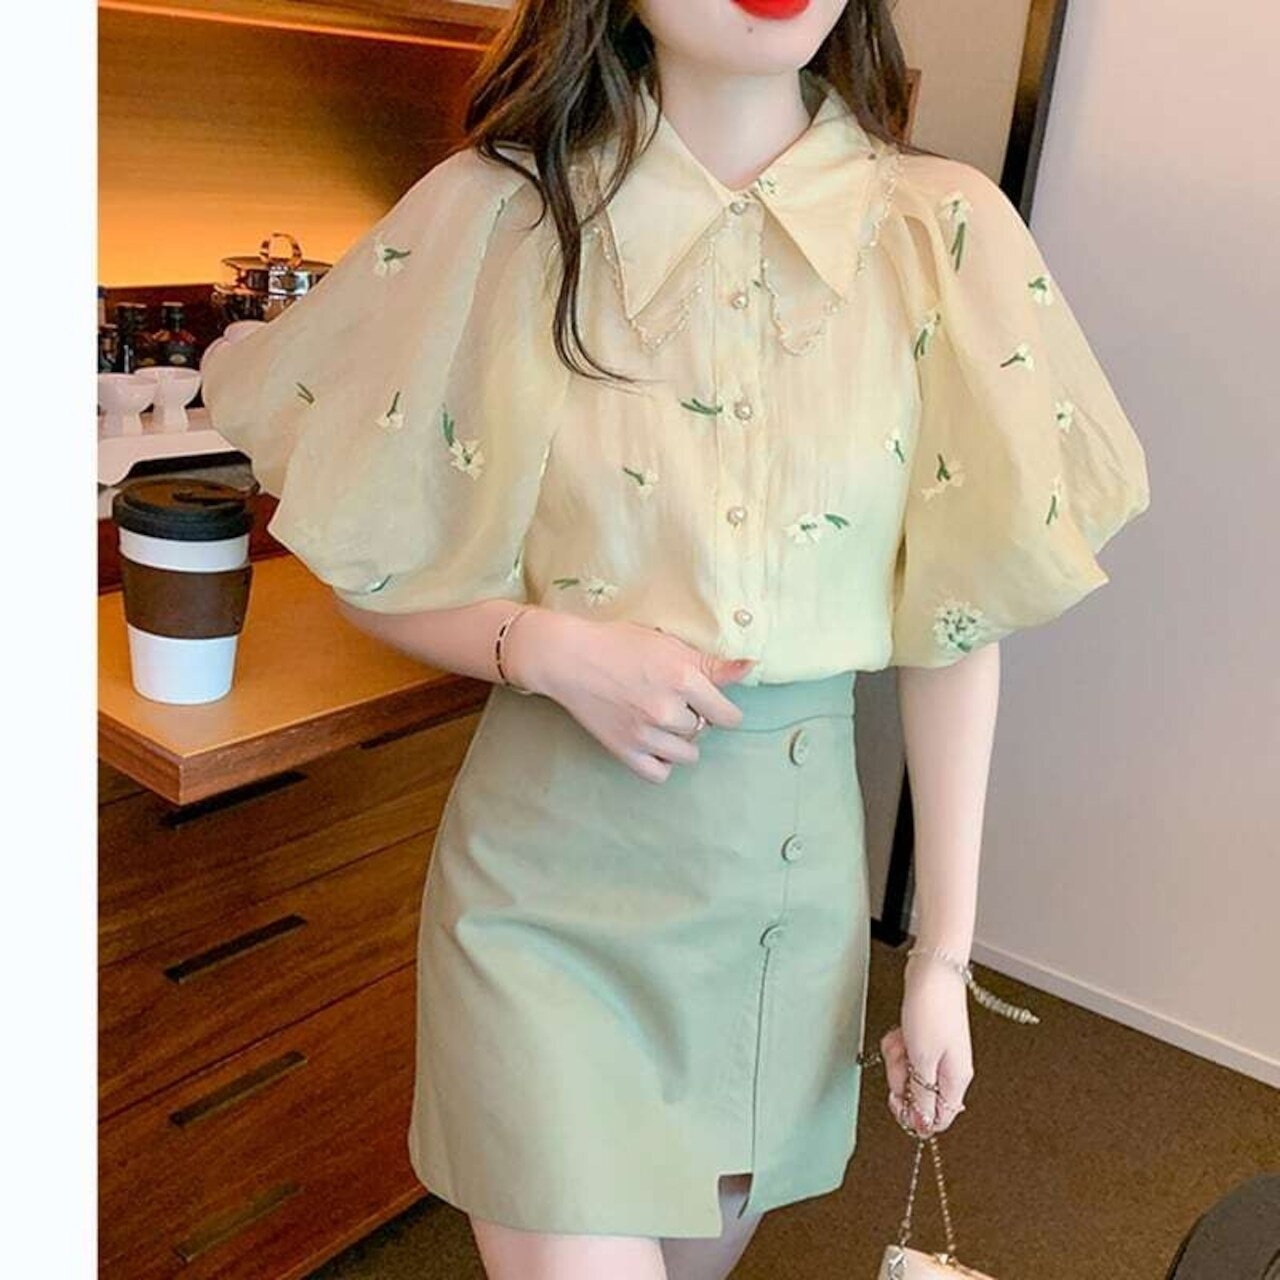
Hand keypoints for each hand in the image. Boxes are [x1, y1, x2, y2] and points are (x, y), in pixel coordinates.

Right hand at [504, 610, 755, 782]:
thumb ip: (712, 664)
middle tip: (674, 700)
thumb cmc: (619, 644)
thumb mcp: (669, 644)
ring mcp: (645, 733)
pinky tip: (656, 744)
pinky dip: (662, 762)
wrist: (570, 658)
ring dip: (681, 740)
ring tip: (665, 721)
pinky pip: (659, 773)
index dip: (724, 710)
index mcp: (683, 679)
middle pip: (704, 731)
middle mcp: (667, 709)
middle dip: (696, 718)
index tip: (715, 705)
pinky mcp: (624, 750)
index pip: (727, 716)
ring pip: (686, 754)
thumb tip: (751, 668)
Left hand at [880, 956, 973, 1135]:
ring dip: (897, 1057)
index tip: (897, 1098)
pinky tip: (900, 1031)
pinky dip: (898, 1042)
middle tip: (900, 1057)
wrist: (933, 971)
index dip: (914, 1115)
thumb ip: (923, 1095)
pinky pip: (905, 1052)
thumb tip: (923, 1125)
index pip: (938, 1119)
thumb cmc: (932, 1010)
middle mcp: (949, 1070)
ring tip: (901, 1039)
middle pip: (918, 1094)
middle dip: (900, 1077)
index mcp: (956, 1080)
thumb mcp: (923, 1059)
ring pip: (909, 1072)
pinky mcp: (925, 1038)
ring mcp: (937, 1053)